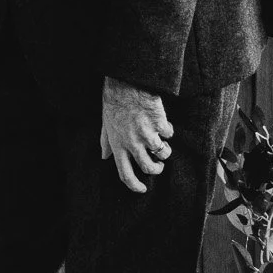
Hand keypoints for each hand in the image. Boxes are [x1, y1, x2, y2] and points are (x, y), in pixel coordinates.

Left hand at [101, 76, 173, 194]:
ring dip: (165, 150)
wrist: (125, 83)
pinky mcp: (159, 124)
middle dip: (157, 169)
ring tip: (162, 141)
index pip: (125, 174)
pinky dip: (168, 129)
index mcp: (118, 145)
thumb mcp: (105, 125)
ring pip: (163, 153)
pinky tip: (162, 121)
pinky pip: (169, 134)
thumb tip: (104, 157)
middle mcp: (132, 143)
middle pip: (149, 168)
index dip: (134, 185)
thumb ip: (106, 142)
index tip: (142, 189)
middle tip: (159, 164)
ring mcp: (146, 134)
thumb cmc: (113, 103)